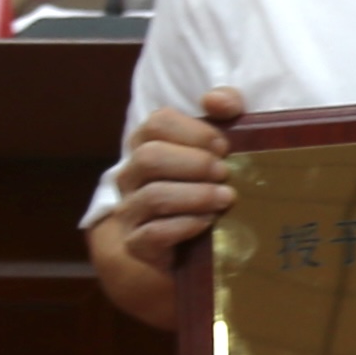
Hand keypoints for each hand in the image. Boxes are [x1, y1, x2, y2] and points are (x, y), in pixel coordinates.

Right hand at [109, 87, 245, 272]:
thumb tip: (216, 99)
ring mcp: (129, 212)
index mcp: (148, 147)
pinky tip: (207, 223)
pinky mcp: (136, 246)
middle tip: (225, 173)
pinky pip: (152, 234)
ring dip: (195, 195)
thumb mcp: (220, 150)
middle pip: (150, 157)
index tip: (223, 145)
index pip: (157, 123)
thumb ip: (224, 114)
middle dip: (194, 163)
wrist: (189, 255)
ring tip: (225, 199)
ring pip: (153, 196)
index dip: (193, 130)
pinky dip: (184, 225)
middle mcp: (131, 177)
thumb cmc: (207, 191)